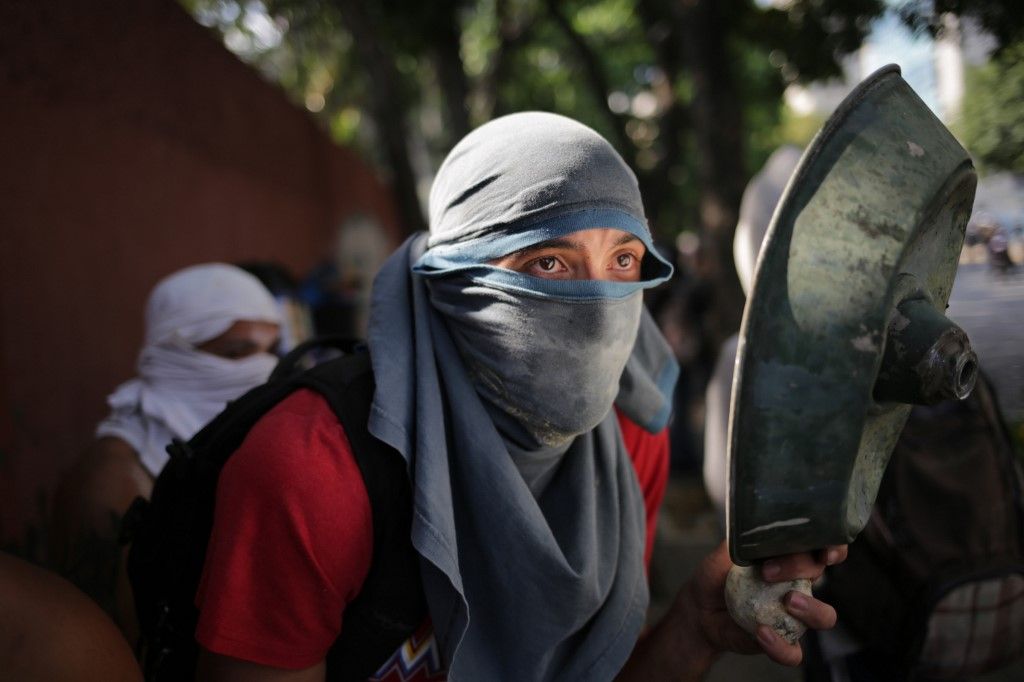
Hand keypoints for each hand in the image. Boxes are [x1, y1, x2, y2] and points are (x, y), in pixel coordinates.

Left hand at [683, 541, 846, 666]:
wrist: (700, 609)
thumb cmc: (717, 576)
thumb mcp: (724, 553)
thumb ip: (740, 541)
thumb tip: (751, 529)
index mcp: (789, 559)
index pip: (821, 548)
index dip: (833, 548)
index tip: (826, 551)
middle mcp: (798, 585)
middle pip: (820, 573)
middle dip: (801, 567)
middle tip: (768, 571)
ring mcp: (794, 616)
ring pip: (825, 616)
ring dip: (812, 608)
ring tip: (788, 602)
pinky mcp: (782, 642)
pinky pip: (793, 653)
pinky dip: (780, 645)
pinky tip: (761, 632)